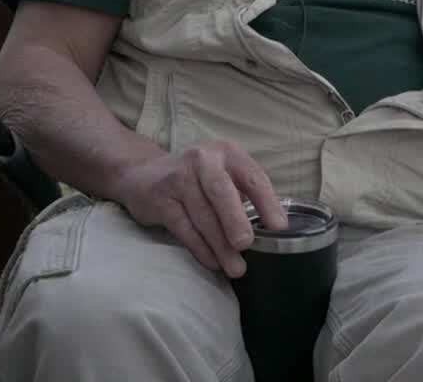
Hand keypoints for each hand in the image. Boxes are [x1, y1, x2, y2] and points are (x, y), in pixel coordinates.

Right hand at [110, 140, 287, 277]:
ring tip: (235, 267)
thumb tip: (268, 231)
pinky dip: (200, 248)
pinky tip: (212, 262)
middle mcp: (203, 160)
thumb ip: (243, 195)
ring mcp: (179, 178)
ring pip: (202, 215)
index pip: (253, 176)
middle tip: (246, 244)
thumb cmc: (196, 180)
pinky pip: (183, 227)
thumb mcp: (222, 175)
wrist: (144, 173)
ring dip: (220, 245)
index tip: (278, 227)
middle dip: (235, 220)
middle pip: (221, 192)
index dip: (267, 202)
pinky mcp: (161, 198)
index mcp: (228, 153)